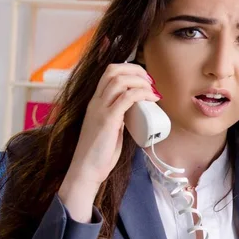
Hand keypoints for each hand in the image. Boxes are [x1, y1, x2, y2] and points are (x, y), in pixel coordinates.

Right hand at [58, 63, 161, 221]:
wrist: (86, 169)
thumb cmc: (99, 153)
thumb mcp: (109, 129)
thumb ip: (118, 117)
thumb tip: (134, 112)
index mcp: (95, 102)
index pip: (109, 73)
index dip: (128, 70)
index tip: (144, 80)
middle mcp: (96, 102)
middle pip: (113, 70)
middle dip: (136, 70)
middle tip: (150, 81)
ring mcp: (100, 109)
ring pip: (119, 80)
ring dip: (140, 81)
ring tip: (152, 91)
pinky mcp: (108, 120)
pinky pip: (127, 98)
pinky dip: (142, 94)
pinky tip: (152, 99)